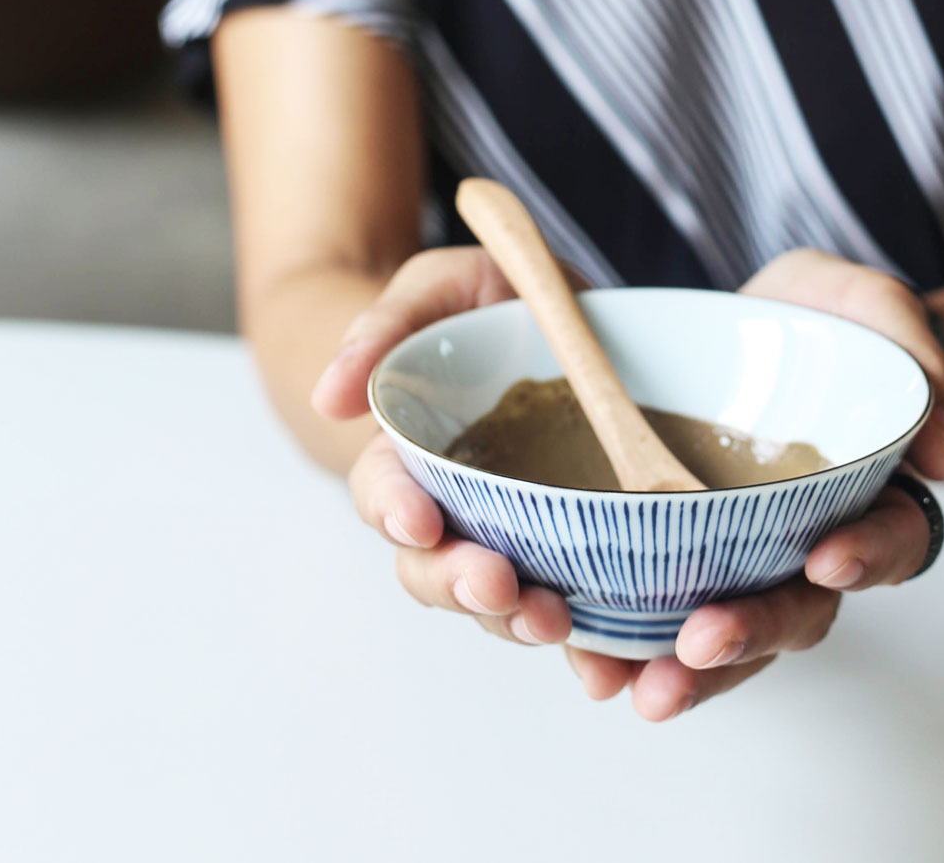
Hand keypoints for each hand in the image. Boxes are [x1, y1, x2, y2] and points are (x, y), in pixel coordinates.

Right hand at [311, 246, 573, 651]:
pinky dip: (591, 639)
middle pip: (435, 566)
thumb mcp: (436, 286)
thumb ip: (384, 325)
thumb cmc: (479, 301)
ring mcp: (514, 533)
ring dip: (519, 620)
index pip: (385, 492)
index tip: (417, 518)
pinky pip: (578, 604)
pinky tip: (612, 656)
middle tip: (494, 584)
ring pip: (500, 600)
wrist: (548, 315)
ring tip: (552, 622)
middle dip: (458, 583)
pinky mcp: (576, 546)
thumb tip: (331, 394)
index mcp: (410, 450)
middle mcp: (455, 507)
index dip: (394, 510)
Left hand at [564, 249, 943, 720]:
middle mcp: (814, 544)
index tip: (827, 561)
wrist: (767, 326)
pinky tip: (590, 657)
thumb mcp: (873, 305)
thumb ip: (916, 348)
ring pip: (729, 636)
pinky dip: (626, 642)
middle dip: (752, 634)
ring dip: (685, 671)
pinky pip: (660, 612)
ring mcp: (747, 558)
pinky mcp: (680, 553)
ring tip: (635, 687)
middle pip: (801, 612)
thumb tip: (940, 456)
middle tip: (701, 641)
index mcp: (877, 494)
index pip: (892, 542)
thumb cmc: (830, 319)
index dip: (867, 558)